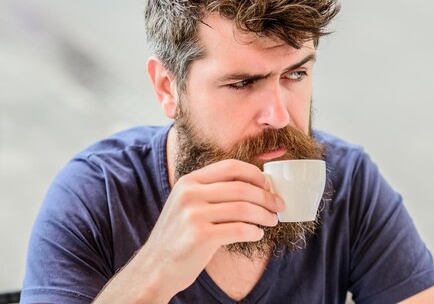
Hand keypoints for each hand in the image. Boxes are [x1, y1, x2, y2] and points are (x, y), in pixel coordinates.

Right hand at [140, 159, 284, 297]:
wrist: (155, 266)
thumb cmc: (179, 236)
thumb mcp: (187, 204)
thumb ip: (211, 191)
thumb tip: (254, 186)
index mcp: (189, 181)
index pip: (230, 167)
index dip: (254, 174)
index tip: (268, 185)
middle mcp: (190, 194)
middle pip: (241, 188)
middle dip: (266, 197)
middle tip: (278, 205)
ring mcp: (194, 215)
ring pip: (243, 209)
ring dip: (264, 215)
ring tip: (272, 221)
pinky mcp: (200, 237)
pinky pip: (239, 230)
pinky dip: (254, 231)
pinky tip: (257, 234)